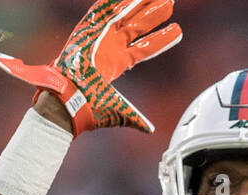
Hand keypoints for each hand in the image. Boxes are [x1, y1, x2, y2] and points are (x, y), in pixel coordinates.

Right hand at [0, 0, 181, 134]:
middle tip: (169, 2)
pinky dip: (113, 2)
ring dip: (139, 4)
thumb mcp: (119, 112)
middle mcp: (109, 48)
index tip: (178, 30)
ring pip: (123, 15)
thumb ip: (135, 118)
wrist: (69, 105)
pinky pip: (100, 12)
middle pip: (136, 26)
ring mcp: (98, 39)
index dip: (161, 39)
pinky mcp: (85, 32)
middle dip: (152, 14)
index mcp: (117, 63)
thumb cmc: (89, 110)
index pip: (144, 48)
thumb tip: (150, 130)